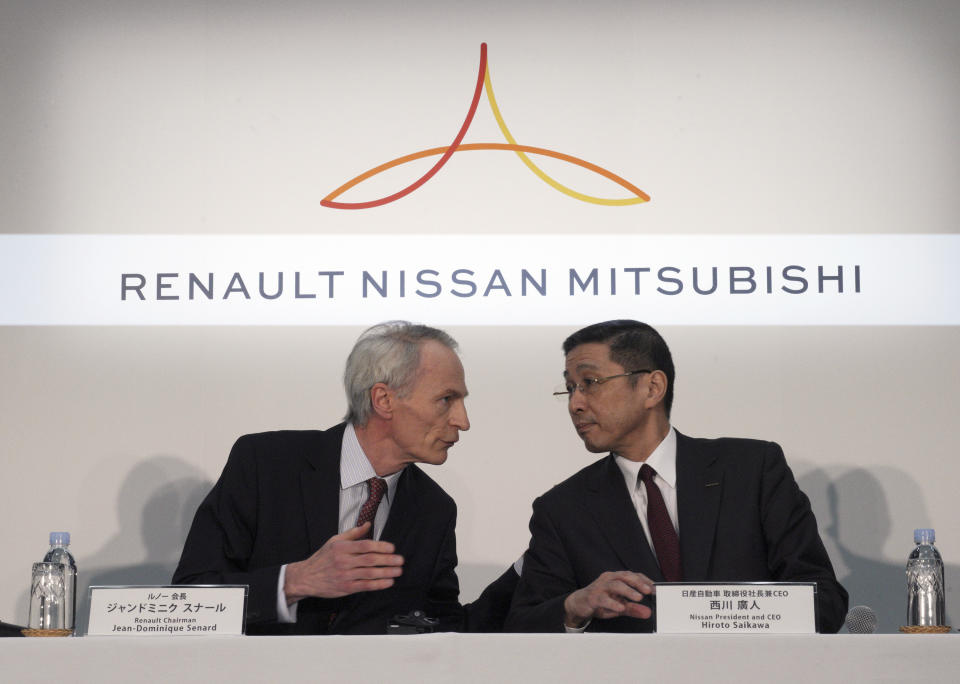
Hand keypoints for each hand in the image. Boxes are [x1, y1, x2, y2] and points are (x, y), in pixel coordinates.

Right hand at [283, 523, 403, 602]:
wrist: (306, 577)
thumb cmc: (322, 558)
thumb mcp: (334, 541)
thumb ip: (353, 533)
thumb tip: (368, 524)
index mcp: (342, 547)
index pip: (365, 545)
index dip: (381, 546)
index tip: (392, 548)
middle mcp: (344, 561)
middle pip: (370, 560)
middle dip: (388, 560)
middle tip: (400, 560)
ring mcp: (345, 575)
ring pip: (370, 573)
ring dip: (386, 572)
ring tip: (398, 571)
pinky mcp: (346, 588)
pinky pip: (365, 586)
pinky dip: (378, 584)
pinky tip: (388, 582)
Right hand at [563, 571, 653, 627]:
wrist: (578, 604)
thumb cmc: (600, 601)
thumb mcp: (618, 606)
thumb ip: (633, 608)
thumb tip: (647, 612)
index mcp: (615, 578)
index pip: (632, 575)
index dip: (644, 580)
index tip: (655, 588)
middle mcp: (608, 579)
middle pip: (625, 576)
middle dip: (638, 583)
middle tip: (649, 590)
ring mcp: (600, 587)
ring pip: (615, 584)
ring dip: (628, 591)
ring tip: (638, 597)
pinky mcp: (593, 597)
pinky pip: (603, 598)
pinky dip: (613, 603)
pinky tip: (620, 607)